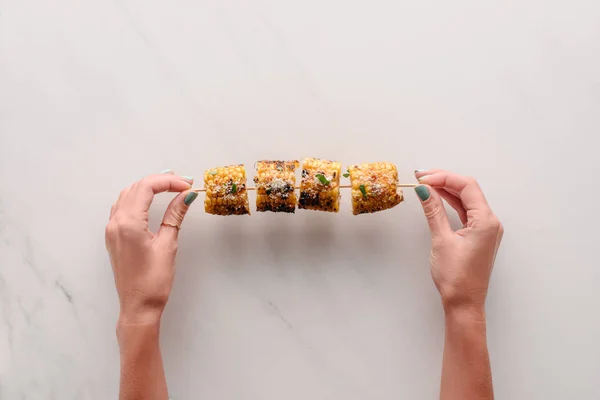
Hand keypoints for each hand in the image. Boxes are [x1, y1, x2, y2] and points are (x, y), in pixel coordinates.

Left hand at [105, 171, 198, 323]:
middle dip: (159, 181)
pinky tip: (151, 202)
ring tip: (170, 188)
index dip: (168, 181)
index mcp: (128, 223)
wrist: (138, 306)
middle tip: (182, 184)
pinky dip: (137, 199)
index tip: (187, 186)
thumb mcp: (168, 244)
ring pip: (127, 195)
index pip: (146, 187)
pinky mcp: (113, 237)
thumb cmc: (154, 281)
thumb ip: (175, 215)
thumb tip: (186, 196)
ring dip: (147, 188)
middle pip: (136, 188)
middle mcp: (115, 223)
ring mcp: (111, 230)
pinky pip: (122, 208)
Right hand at [414, 170, 502, 311]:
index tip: (423, 179)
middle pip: (468, 190)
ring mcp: (486, 229)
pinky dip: (451, 203)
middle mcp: (490, 222)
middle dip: (444, 180)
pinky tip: (437, 198)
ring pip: (467, 200)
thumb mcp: (441, 240)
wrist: (464, 303)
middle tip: (421, 178)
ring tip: (425, 185)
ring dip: (447, 190)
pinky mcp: (479, 235)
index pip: (466, 186)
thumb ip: (433, 211)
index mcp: (486, 221)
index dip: (444, 178)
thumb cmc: (456, 277)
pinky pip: (466, 212)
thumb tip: (424, 190)